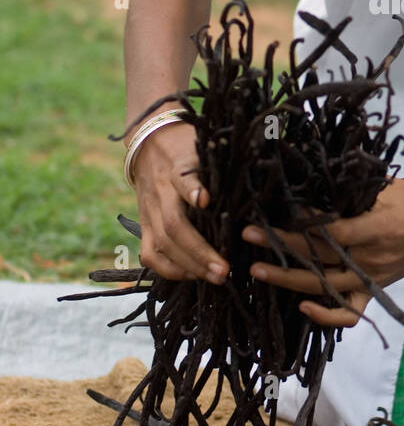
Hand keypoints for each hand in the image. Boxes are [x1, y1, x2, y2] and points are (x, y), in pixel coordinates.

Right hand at [132, 122, 229, 282]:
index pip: (182, 179)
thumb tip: (238, 189)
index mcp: (177, 170)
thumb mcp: (203, 151)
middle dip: (199, 252)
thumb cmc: (188, 152)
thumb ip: (218, 169)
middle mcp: (160, 193)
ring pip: (161, 245)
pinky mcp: (143, 226)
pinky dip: (170, 270)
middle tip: (225, 271)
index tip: (205, 200)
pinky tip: (193, 277)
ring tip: (215, 278)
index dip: (192, 190)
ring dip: (188, 266)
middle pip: (174, 226)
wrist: (152, 147)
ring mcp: (148, 213)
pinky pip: (149, 255)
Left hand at [241, 178, 403, 328]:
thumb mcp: (385, 187)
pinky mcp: (374, 290)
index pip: (328, 231)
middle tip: (247, 238)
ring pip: (323, 286)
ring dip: (287, 280)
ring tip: (258, 270)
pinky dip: (326, 315)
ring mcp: (371, 278)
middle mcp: (369, 257)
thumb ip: (350, 189)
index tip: (268, 214)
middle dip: (279, 250)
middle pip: (317, 259)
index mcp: (374, 228)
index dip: (297, 226)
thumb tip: (311, 180)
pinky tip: (302, 306)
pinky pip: (350, 313)